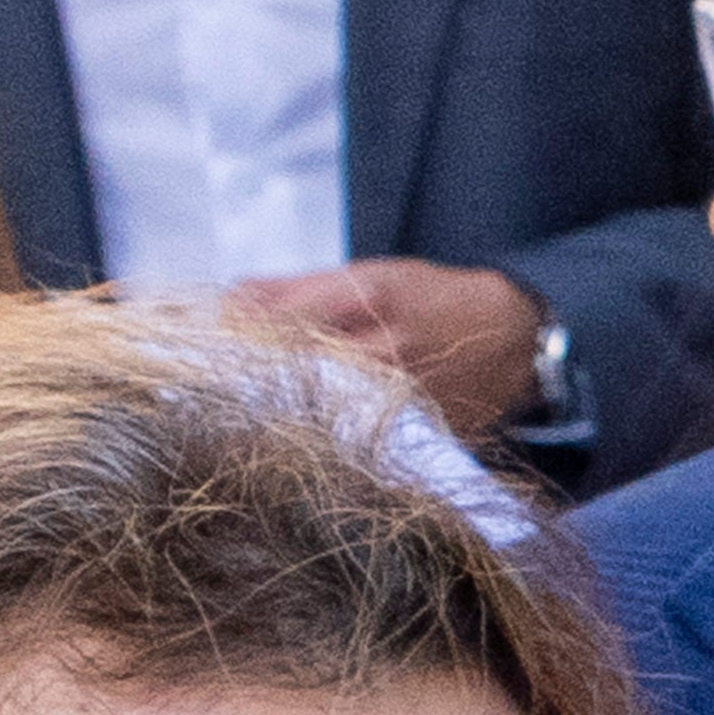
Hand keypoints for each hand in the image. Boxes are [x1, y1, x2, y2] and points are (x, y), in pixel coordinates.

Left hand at [224, 257, 556, 433]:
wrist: (512, 339)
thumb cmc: (430, 298)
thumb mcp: (366, 274)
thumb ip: (291, 289)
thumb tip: (223, 303)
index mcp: (368, 298)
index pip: (276, 321)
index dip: (231, 335)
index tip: (201, 342)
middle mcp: (384, 349)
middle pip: (290, 372)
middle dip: (247, 378)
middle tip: (207, 386)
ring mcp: (401, 397)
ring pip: (317, 412)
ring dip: (276, 412)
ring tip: (246, 413)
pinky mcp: (417, 433)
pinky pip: (352, 439)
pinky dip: (320, 436)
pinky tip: (299, 435)